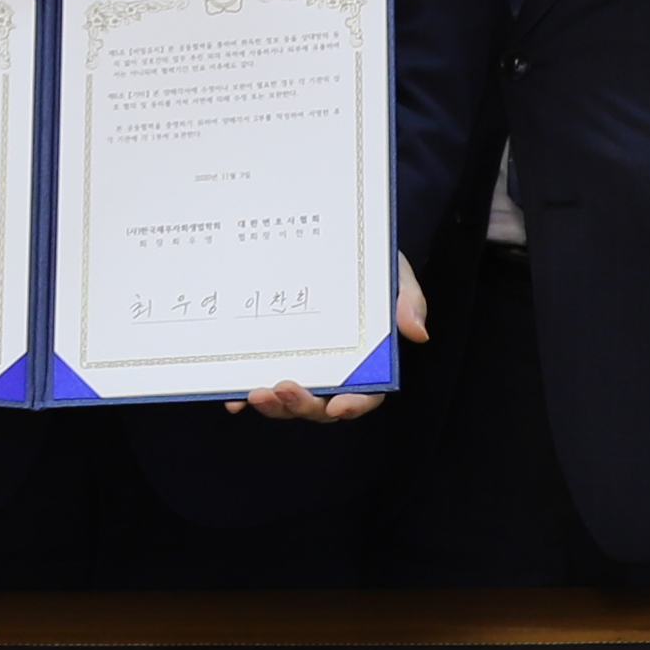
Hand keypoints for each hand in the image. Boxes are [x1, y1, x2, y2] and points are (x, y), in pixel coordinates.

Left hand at [242, 258, 421, 422]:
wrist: (336, 242)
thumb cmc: (370, 265)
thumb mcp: (395, 275)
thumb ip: (408, 301)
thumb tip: (416, 332)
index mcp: (368, 362)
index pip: (367, 394)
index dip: (354, 405)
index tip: (338, 406)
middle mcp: (334, 372)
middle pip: (322, 406)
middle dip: (302, 405)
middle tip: (282, 389)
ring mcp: (303, 368)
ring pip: (290, 402)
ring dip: (274, 406)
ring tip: (255, 393)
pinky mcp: (274, 358)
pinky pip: (262, 384)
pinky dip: (245, 396)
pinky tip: (233, 398)